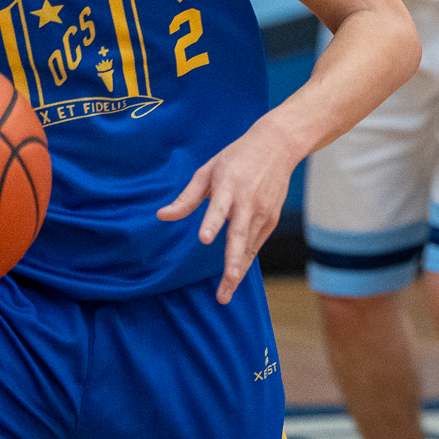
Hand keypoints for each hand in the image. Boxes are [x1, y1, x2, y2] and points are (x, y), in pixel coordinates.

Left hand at [156, 115, 300, 302]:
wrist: (277, 145)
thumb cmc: (237, 158)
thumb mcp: (209, 170)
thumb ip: (187, 197)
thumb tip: (161, 216)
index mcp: (230, 186)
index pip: (220, 207)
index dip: (212, 223)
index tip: (205, 239)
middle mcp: (248, 201)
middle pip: (239, 234)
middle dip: (234, 260)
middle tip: (228, 281)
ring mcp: (262, 211)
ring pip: (248, 246)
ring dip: (237, 269)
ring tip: (226, 293)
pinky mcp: (271, 219)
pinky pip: (255, 243)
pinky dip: (245, 259)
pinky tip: (235, 275)